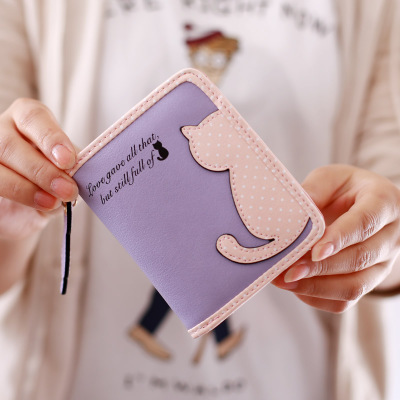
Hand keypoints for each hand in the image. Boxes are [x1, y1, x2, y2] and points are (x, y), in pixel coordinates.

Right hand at [0, 98, 77, 240]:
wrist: (35, 199)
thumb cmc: (55, 173)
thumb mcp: (65, 166)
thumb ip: (68, 166)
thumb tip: (76, 173)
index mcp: (26, 117)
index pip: (32, 117)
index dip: (51, 138)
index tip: (69, 160)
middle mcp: (2, 130)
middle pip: (10, 144)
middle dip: (42, 171)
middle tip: (67, 189)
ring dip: (28, 188)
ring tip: (54, 202)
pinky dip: (19, 197)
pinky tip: (39, 205)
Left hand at [273, 165, 399, 312]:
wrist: (360, 204)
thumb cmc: (344, 189)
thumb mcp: (330, 178)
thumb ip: (315, 190)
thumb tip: (295, 210)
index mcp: (384, 202)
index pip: (365, 223)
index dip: (340, 239)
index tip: (315, 251)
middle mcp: (391, 236)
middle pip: (360, 258)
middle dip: (321, 268)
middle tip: (289, 271)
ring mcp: (383, 263)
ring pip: (356, 286)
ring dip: (317, 287)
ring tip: (285, 281)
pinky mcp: (369, 280)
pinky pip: (347, 300)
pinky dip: (319, 298)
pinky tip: (296, 287)